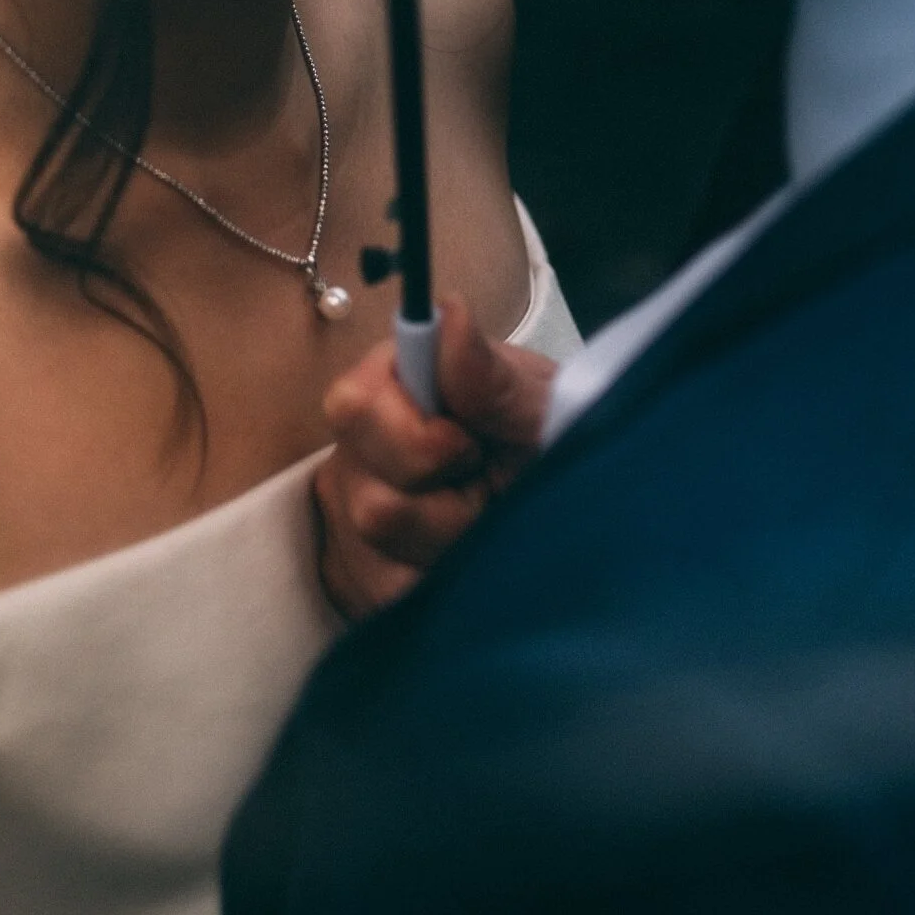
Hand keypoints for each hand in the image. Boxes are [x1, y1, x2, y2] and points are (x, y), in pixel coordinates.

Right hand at [314, 296, 555, 619]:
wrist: (564, 500)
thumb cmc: (545, 439)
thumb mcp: (540, 407)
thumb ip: (491, 376)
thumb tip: (450, 315)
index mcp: (390, 384)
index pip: (354, 407)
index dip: (423, 441)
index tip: (473, 445)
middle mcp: (356, 448)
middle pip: (373, 505)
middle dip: (452, 507)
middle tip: (489, 486)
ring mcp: (350, 515)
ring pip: (385, 558)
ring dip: (453, 547)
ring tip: (484, 521)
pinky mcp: (361, 575)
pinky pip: (389, 598)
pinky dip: (440, 585)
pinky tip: (466, 557)